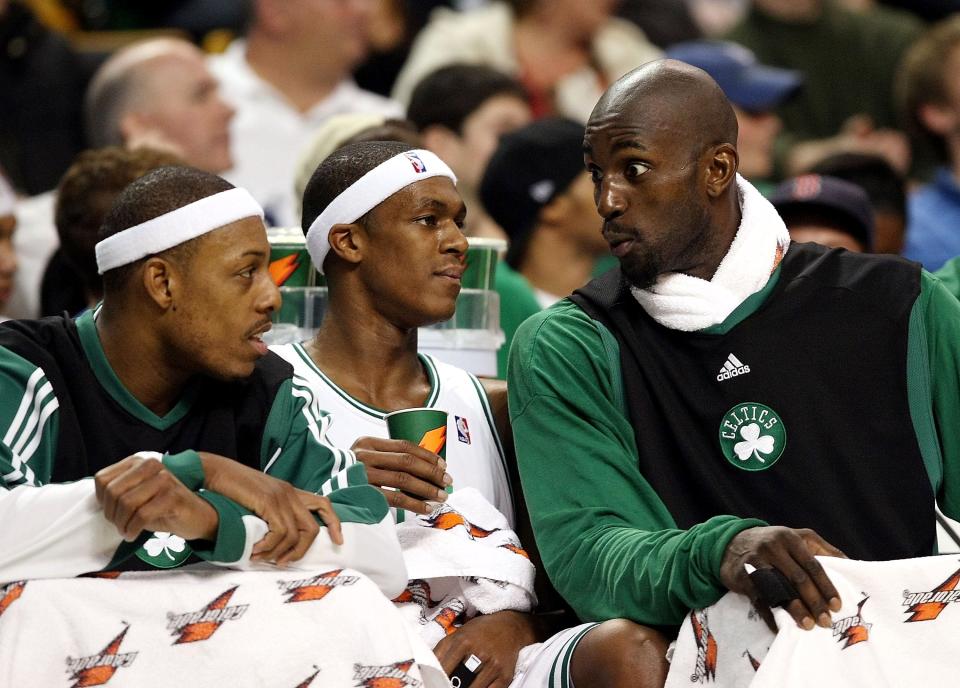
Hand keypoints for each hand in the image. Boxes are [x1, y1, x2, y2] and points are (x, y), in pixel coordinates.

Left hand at [94, 455, 217, 541]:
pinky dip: (133, 529)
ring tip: (126, 531)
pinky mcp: (173, 496)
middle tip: (119, 526)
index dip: (101, 500)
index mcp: (138, 462)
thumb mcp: (138, 496)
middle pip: (113, 492)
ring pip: (126, 503)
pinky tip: (133, 535)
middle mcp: (151, 465)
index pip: (102, 479)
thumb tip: (97, 501)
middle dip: (111, 515)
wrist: (197, 516)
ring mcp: (164, 479)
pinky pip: (142, 515)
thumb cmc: (162, 508)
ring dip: (122, 524)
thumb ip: (119, 491)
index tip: (112, 513)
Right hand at [198, 453, 341, 564]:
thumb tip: (273, 537)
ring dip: (280, 552)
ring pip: (296, 534)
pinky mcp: (268, 502)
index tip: (338, 541)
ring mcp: (280, 496)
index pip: (323, 504)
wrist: (214, 470)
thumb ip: (270, 511)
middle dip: (301, 550)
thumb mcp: (258, 498)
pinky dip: (269, 546)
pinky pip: (280, 532)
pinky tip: (256, 550)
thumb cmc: (231, 487)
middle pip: (312, 528)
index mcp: (290, 491)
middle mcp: (289, 493)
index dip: (334, 523)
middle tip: (283, 562)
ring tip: (262, 559)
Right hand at [351, 436, 450, 514]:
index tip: (443, 465)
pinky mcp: (363, 494)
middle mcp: (364, 456)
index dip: (427, 455)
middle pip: (407, 462)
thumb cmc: (349, 473)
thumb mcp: (363, 456)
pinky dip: (414, 504)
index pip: (404, 445)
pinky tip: (426, 508)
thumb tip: (424, 465)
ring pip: (403, 480)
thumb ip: (385, 456)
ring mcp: (362, 475)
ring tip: (441, 496)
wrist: (321, 487)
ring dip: (427, 488)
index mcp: (367, 442)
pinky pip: (395, 499)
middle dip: (432, 472)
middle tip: (448, 481)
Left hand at [433, 611, 537, 687]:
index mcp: (464, 642)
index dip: (435, 681)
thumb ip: (440, 650)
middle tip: (445, 687)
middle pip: (459, 682)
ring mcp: (494, 666)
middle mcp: (480, 654)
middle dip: (450, 687)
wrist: (510, 627)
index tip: (431, 684)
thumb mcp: (458, 634)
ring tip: (459, 687)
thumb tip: (425, 667)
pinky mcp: (505, 676)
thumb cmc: (480, 631)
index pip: (444, 669)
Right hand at [720, 526, 845, 630]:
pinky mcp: (742, 577)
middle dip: (814, 602)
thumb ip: (821, 548)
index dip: (826, 586)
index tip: (837, 605)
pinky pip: (760, 599)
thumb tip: (850, 563)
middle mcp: (772, 547)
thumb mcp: (794, 536)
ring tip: (808, 626)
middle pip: (798, 578)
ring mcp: (755, 562)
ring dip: (795, 610)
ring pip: (779, 589)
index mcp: (789, 538)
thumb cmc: (771, 543)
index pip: (812, 565)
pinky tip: (782, 627)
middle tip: (826, 621)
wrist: (729, 543)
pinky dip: (772, 616)